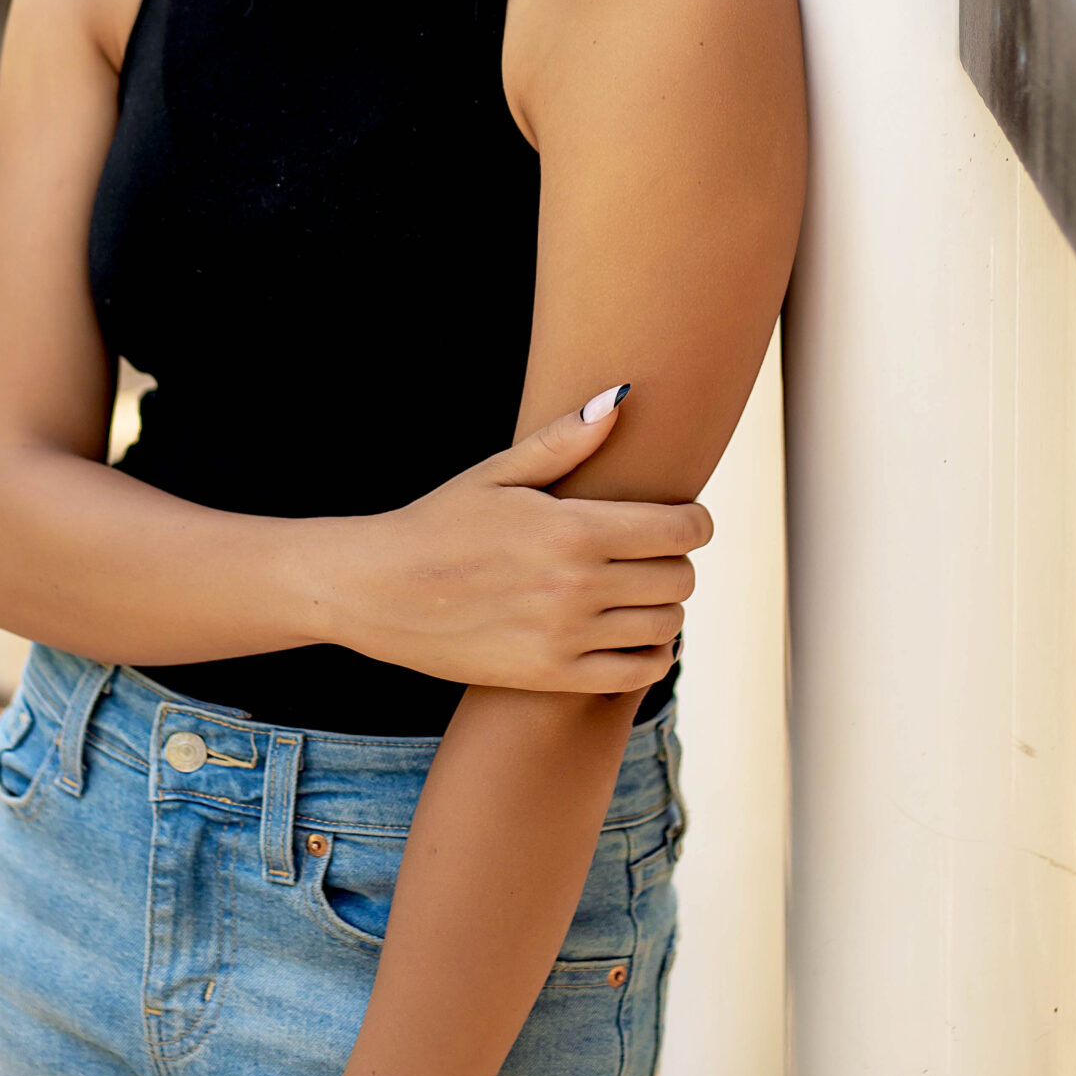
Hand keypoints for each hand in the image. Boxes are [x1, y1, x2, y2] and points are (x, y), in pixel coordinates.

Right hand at [329, 389, 710, 692]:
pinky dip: (651, 654)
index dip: (695, 522)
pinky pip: (639, 673)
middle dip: (676, 561)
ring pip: (667, 625)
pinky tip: (631, 634)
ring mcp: (566, 637)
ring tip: (637, 591)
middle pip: (679, 578)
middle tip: (652, 553)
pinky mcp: (553, 677)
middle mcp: (577, 586)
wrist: (379, 592)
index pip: (679, 530)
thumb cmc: (440, 522)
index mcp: (571, 529)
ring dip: (664, 606)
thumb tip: (621, 398)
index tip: (685, 519)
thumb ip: (565, 440)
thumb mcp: (497, 474)